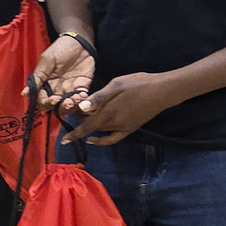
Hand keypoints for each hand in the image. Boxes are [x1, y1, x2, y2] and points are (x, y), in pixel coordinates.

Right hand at [24, 35, 95, 111]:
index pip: (42, 100)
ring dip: (73, 105)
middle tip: (67, 102)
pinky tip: (83, 95)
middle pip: (56, 106)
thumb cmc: (60, 49)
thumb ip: (38, 77)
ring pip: (69, 104)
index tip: (53, 99)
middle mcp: (56, 90)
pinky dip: (83, 100)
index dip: (46, 103)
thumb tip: (24, 93)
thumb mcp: (47, 61)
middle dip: (61, 107)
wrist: (79, 42)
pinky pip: (82, 98)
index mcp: (45, 84)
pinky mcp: (82, 86)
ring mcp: (70, 89)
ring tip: (76, 99)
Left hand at [61, 72, 182, 146]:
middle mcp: (114, 123)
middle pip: (92, 128)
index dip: (74, 133)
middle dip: (81, 123)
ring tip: (85, 118)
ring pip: (100, 132)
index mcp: (108, 112)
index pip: (86, 126)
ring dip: (90, 128)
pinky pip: (113, 138)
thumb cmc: (138, 83)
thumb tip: (82, 108)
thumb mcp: (116, 85)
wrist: (162, 91)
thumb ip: (99, 97)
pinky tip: (95, 138)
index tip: (63, 140)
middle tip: (76, 112)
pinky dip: (102, 141)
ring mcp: (123, 127)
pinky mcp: (130, 128)